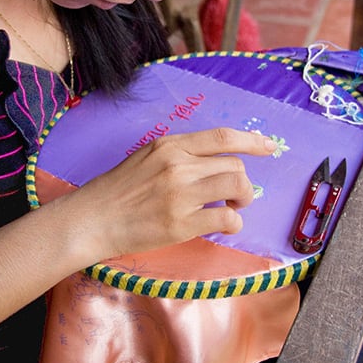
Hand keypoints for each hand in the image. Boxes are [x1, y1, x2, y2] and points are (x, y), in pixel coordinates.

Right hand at [62, 127, 276, 260]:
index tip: (268, 147)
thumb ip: (180, 155)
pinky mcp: (181, 223)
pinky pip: (226, 219)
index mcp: (170, 145)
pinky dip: (233, 223)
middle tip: (236, 195)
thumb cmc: (119, 189)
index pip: (222, 137)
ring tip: (232, 208)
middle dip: (243, 182)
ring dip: (243, 200)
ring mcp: (180, 194)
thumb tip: (215, 162)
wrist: (93, 218)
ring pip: (236, 188)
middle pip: (234, 166)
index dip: (251, 141)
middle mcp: (178, 165)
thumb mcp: (147, 157)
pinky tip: (224, 226)